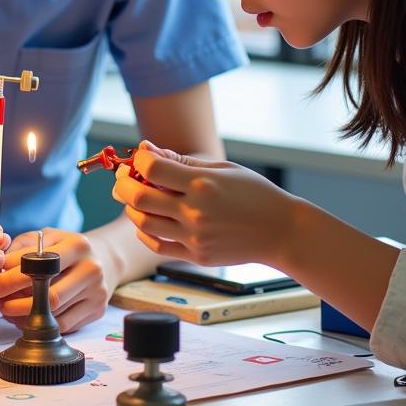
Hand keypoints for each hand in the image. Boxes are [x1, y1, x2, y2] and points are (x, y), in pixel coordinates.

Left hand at [0, 228, 111, 332]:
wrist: (102, 259)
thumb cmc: (65, 248)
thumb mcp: (46, 237)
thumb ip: (22, 247)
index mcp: (78, 245)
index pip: (41, 265)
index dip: (12, 276)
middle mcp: (91, 268)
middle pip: (50, 295)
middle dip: (16, 300)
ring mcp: (97, 292)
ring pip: (55, 313)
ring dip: (24, 315)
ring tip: (8, 309)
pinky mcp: (97, 310)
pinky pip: (63, 325)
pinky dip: (40, 325)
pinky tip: (26, 317)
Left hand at [112, 141, 295, 267]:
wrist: (282, 232)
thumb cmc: (254, 194)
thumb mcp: (222, 168)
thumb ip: (182, 161)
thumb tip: (147, 149)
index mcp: (203, 185)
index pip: (153, 169)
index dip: (139, 160)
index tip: (140, 156)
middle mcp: (195, 212)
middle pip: (140, 198)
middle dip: (124, 184)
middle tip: (123, 177)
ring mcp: (195, 238)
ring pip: (144, 224)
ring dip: (131, 208)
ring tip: (133, 198)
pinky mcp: (197, 257)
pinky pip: (158, 246)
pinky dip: (145, 232)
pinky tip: (147, 221)